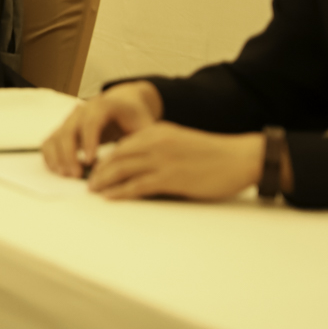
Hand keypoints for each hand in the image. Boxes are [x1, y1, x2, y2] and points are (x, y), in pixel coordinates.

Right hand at [42, 81, 161, 176]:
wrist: (125, 104)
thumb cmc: (136, 117)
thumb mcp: (146, 126)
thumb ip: (143, 142)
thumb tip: (134, 164)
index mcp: (103, 106)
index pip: (91, 121)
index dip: (89, 141)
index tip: (91, 161)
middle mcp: (82, 110)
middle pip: (68, 130)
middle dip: (69, 154)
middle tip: (76, 174)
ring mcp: (71, 119)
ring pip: (56, 136)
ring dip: (58, 157)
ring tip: (68, 175)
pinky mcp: (64, 129)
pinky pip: (50, 141)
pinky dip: (51, 156)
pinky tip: (59, 170)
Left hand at [87, 124, 263, 201]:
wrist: (241, 157)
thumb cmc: (213, 153)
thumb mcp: (179, 141)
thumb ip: (158, 147)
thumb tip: (138, 162)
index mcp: (156, 131)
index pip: (121, 145)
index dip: (104, 157)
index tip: (94, 168)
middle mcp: (155, 142)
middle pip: (116, 157)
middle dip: (98, 170)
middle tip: (86, 181)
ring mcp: (162, 160)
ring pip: (122, 170)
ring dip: (103, 181)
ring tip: (92, 190)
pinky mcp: (171, 178)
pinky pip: (138, 185)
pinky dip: (120, 191)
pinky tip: (110, 196)